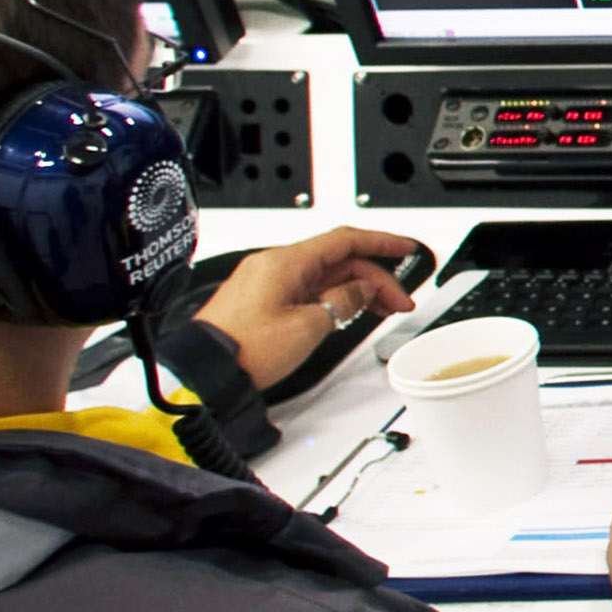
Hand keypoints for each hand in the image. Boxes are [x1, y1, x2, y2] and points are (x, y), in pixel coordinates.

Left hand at [185, 226, 423, 391]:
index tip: (406, 247)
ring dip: (356, 291)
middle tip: (399, 302)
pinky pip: (307, 289)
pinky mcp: (261, 300)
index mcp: (285, 262)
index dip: (382, 242)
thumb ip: (342, 301)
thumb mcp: (308, 326)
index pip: (345, 239)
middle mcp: (274, 266)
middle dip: (374, 279)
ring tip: (380, 312)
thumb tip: (358, 292)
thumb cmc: (245, 348)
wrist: (205, 371)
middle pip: (337, 260)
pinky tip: (347, 314)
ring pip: (324, 276)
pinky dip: (333, 298)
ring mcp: (266, 282)